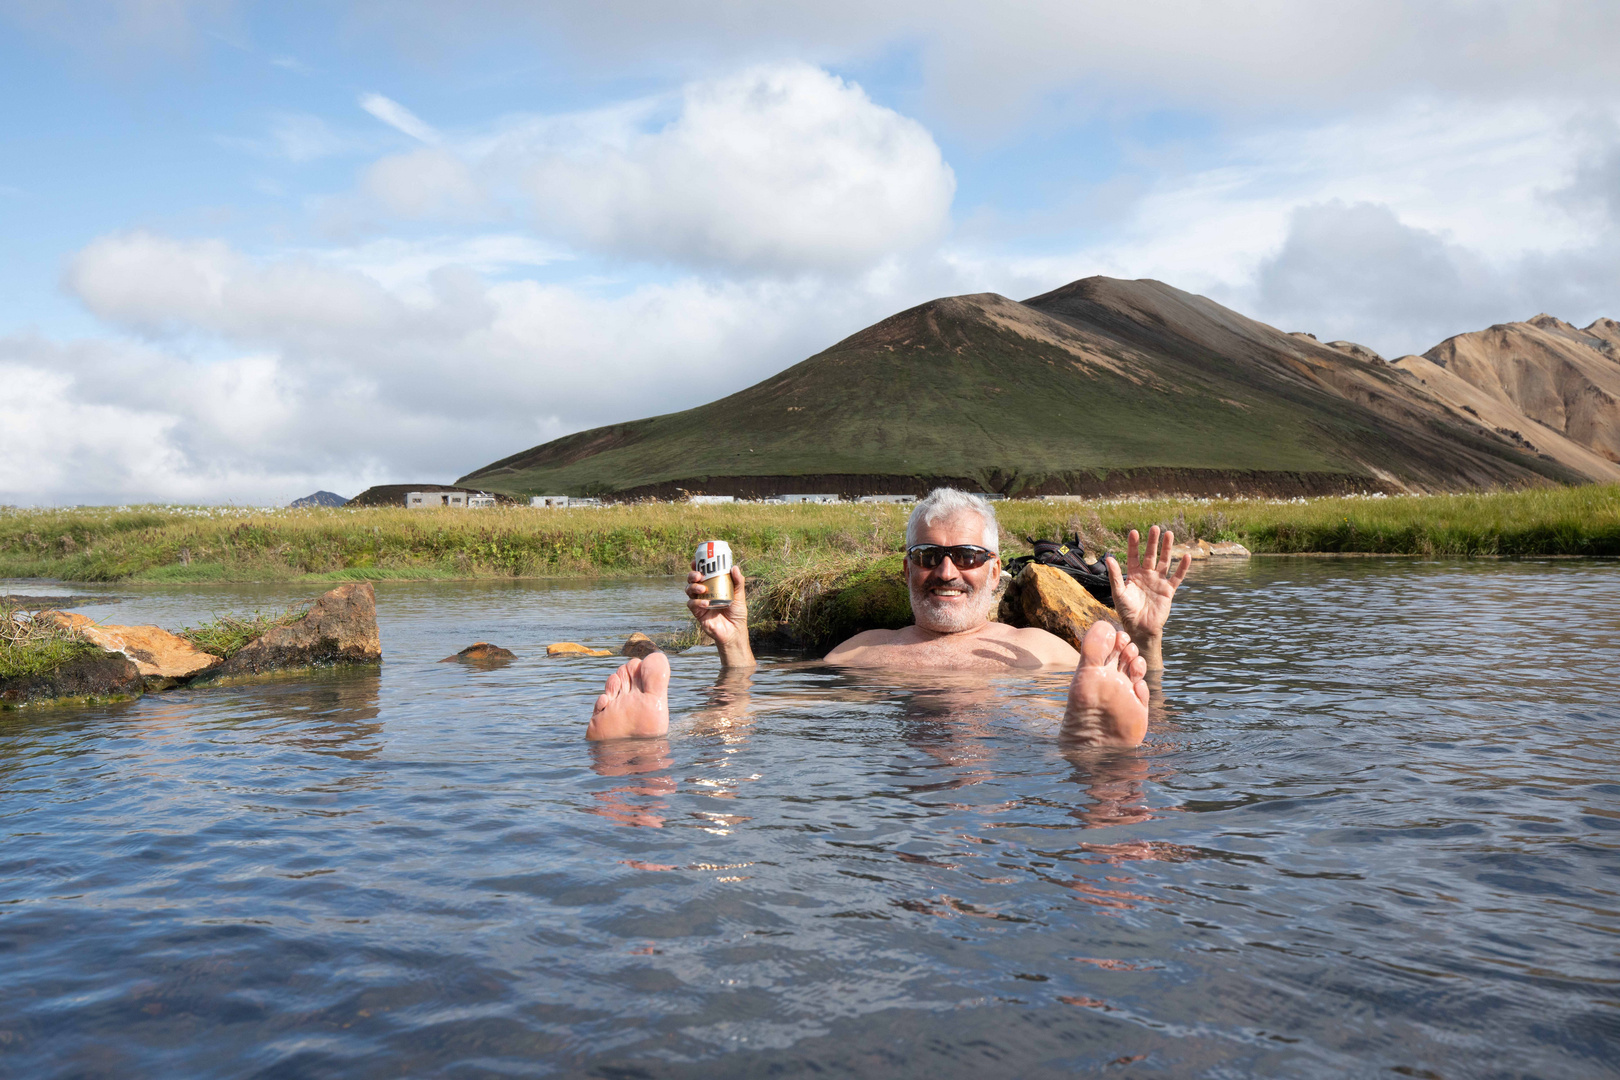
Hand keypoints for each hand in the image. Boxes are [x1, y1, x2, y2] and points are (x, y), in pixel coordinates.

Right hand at [686, 565, 754, 666]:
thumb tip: (734, 567)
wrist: (734, 631)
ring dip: (693, 587)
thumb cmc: (737, 613)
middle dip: (692, 575)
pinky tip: (706, 603)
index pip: (702, 573)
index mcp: (713, 585)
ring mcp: (700, 602)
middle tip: (699, 575)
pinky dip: (697, 602)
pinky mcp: (698, 613)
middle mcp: (704, 592)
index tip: (696, 560)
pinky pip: (692, 604)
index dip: (697, 566)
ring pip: (689, 590)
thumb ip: (738, 582)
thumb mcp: (739, 595)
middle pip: (692, 580)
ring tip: (702, 588)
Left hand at [1105, 526, 1189, 648]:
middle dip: (1152, 542)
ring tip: (1169, 534)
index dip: (1134, 545)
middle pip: (1151, 555)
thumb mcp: (1118, 593)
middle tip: (1154, 527)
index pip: (1133, 556)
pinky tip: (1186, 556)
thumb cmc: (1127, 611)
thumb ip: (1115, 576)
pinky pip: (1177, 577)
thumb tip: (1109, 558)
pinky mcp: (1168, 590)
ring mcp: (1158, 581)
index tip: (1134, 532)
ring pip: (1164, 561)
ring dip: (1167, 548)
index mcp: (1133, 575)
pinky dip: (1182, 567)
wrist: (1140, 628)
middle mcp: (1147, 575)